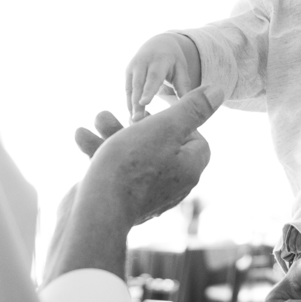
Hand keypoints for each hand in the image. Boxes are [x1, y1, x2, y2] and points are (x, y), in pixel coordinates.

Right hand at [80, 85, 222, 224]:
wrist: (96, 210)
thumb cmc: (132, 164)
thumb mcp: (165, 126)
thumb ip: (192, 108)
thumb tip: (218, 91)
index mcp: (190, 168)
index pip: (196, 139)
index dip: (178, 121)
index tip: (157, 113)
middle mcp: (173, 184)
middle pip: (160, 143)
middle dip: (135, 123)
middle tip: (125, 113)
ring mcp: (147, 195)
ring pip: (134, 154)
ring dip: (112, 133)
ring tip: (96, 119)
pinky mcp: (123, 200)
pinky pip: (117, 170)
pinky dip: (100, 153)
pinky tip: (82, 137)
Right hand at [125, 33, 195, 121]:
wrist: (158, 44)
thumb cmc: (173, 61)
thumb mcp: (181, 69)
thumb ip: (183, 87)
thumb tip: (188, 109)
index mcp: (160, 59)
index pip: (154, 76)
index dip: (148, 90)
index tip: (144, 103)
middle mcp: (143, 61)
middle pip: (139, 84)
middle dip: (136, 103)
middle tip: (136, 121)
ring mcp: (133, 67)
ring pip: (131, 89)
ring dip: (131, 106)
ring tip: (134, 124)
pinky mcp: (127, 73)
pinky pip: (127, 91)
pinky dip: (129, 104)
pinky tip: (133, 118)